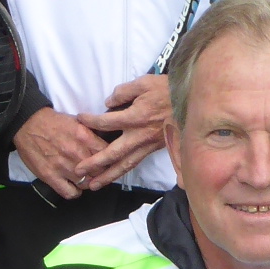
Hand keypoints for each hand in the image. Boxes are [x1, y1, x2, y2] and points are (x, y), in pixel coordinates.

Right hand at [14, 106, 108, 199]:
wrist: (27, 123)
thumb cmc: (52, 122)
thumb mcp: (77, 122)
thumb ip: (92, 135)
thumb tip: (106, 144)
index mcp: (84, 137)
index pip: (108, 154)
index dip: (109, 159)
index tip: (107, 161)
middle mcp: (76, 153)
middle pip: (99, 172)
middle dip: (99, 172)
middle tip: (95, 171)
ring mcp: (63, 167)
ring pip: (87, 184)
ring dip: (87, 182)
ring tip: (83, 178)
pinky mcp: (50, 176)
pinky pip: (70, 193)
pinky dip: (74, 192)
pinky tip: (72, 186)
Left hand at [74, 74, 171, 189]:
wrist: (191, 101)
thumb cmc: (167, 90)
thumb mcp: (144, 83)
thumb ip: (123, 92)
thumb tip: (108, 102)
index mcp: (136, 117)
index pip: (106, 122)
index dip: (90, 121)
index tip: (79, 119)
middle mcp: (140, 135)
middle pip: (113, 153)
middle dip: (95, 163)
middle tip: (78, 171)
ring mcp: (147, 145)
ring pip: (125, 164)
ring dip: (107, 176)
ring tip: (92, 185)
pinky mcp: (153, 149)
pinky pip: (135, 163)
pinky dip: (122, 172)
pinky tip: (113, 177)